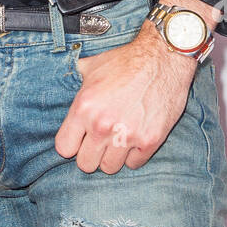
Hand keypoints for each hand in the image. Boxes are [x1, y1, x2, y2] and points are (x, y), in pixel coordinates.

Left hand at [54, 0, 216, 173]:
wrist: (163, 58)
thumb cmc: (127, 60)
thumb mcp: (92, 67)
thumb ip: (77, 84)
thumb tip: (66, 85)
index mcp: (84, 107)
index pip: (64, 148)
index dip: (72, 144)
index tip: (80, 139)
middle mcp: (102, 125)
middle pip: (85, 164)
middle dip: (91, 153)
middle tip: (101, 141)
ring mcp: (126, 135)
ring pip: (109, 168)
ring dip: (113, 156)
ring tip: (119, 139)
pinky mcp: (150, 141)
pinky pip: (133, 164)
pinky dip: (134, 155)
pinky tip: (136, 137)